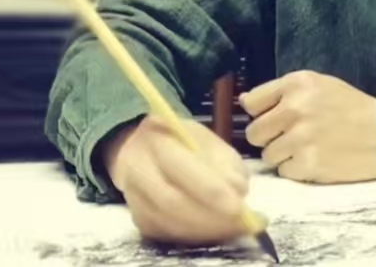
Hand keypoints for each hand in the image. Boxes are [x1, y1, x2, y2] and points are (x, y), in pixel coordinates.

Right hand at [102, 116, 250, 245]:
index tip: (239, 206)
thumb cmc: (182, 142)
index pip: (181, 168)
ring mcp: (133, 196)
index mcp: (156, 139)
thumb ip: (225, 161)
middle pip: (171, 202)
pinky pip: (167, 234)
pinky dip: (194, 236)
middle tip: (242, 223)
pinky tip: (215, 230)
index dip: (210, 191)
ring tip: (234, 227)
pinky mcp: (138, 218)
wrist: (143, 150)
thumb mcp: (208, 139)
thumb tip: (238, 191)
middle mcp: (137, 167)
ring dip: (206, 230)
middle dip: (210, 218)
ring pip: (168, 223)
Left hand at [240, 69, 375, 183]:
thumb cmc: (349, 107)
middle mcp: (295, 109)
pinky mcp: (310, 164)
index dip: (260, 113)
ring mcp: (301, 138)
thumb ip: (281, 90)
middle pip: (254, 133)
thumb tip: (244, 102)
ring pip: (268, 155)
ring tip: (306, 148)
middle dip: (268, 137)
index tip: (271, 118)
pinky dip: (297, 170)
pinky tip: (315, 159)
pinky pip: (284, 172)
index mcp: (296, 84)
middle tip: (289, 137)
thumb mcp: (317, 84)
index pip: (251, 103)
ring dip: (283, 155)